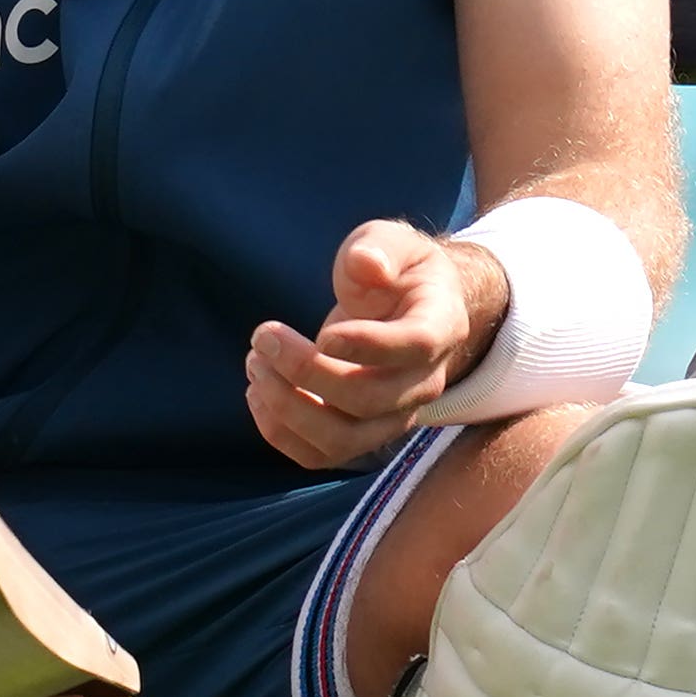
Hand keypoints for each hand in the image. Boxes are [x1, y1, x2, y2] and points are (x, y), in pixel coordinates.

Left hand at [246, 220, 513, 466]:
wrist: (408, 310)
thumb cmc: (395, 271)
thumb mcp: (391, 241)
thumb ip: (378, 247)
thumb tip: (366, 265)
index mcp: (439, 326)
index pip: (414, 347)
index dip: (366, 346)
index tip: (322, 333)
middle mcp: (423, 382)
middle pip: (368, 400)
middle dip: (305, 371)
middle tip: (263, 337)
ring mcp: (394, 416)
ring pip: (342, 440)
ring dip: (286, 407)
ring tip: (255, 363)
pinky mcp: (362, 434)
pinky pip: (319, 455)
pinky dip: (280, 432)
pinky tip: (258, 392)